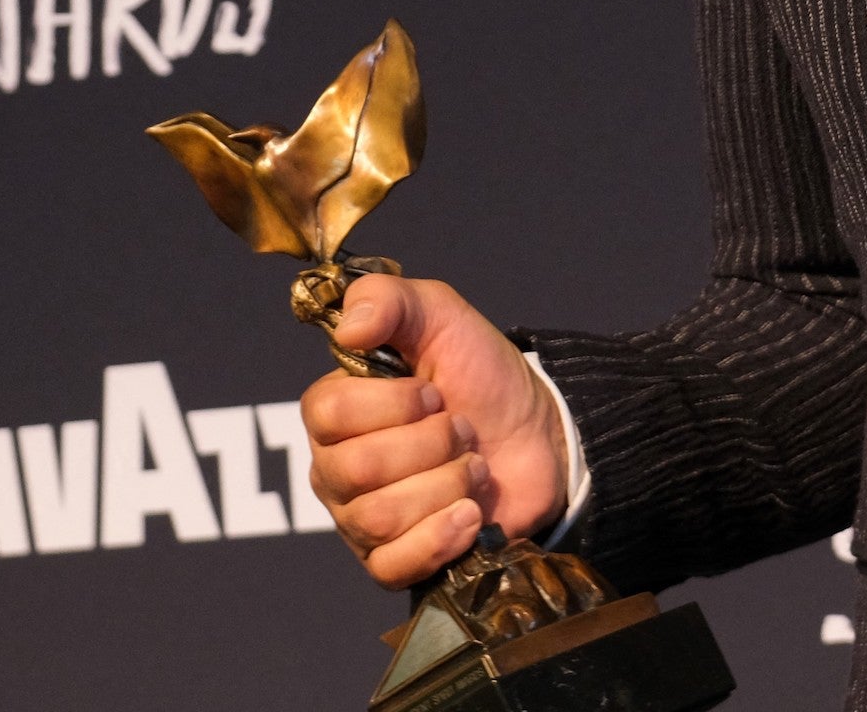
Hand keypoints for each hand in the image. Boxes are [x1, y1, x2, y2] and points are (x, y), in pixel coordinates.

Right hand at [297, 276, 572, 586]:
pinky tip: (472, 514)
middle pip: (357, 470)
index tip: (435, 392)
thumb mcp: (440, 315)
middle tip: (462, 429)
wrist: (538, 433)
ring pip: (380, 518)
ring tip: (473, 466)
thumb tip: (349, 327)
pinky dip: (442, 537)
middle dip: (432, 443)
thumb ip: (387, 299)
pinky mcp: (394, 562)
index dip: (393, 403)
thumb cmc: (479, 373)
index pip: (328, 414)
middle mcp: (336, 471)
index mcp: (333, 413)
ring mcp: (360, 522)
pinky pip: (393, 567)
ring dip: (448, 484)